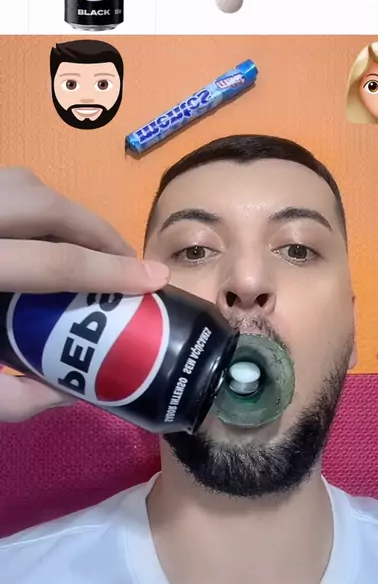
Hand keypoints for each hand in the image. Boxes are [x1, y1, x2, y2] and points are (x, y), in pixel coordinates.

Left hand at [0, 168, 168, 421]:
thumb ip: (13, 399)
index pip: (55, 261)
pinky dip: (37, 209)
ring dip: (66, 214)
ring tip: (91, 250)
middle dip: (99, 232)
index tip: (157, 280)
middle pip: (46, 205)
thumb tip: (74, 392)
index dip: (112, 271)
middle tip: (129, 266)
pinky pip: (8, 189)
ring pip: (25, 184)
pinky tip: (43, 241)